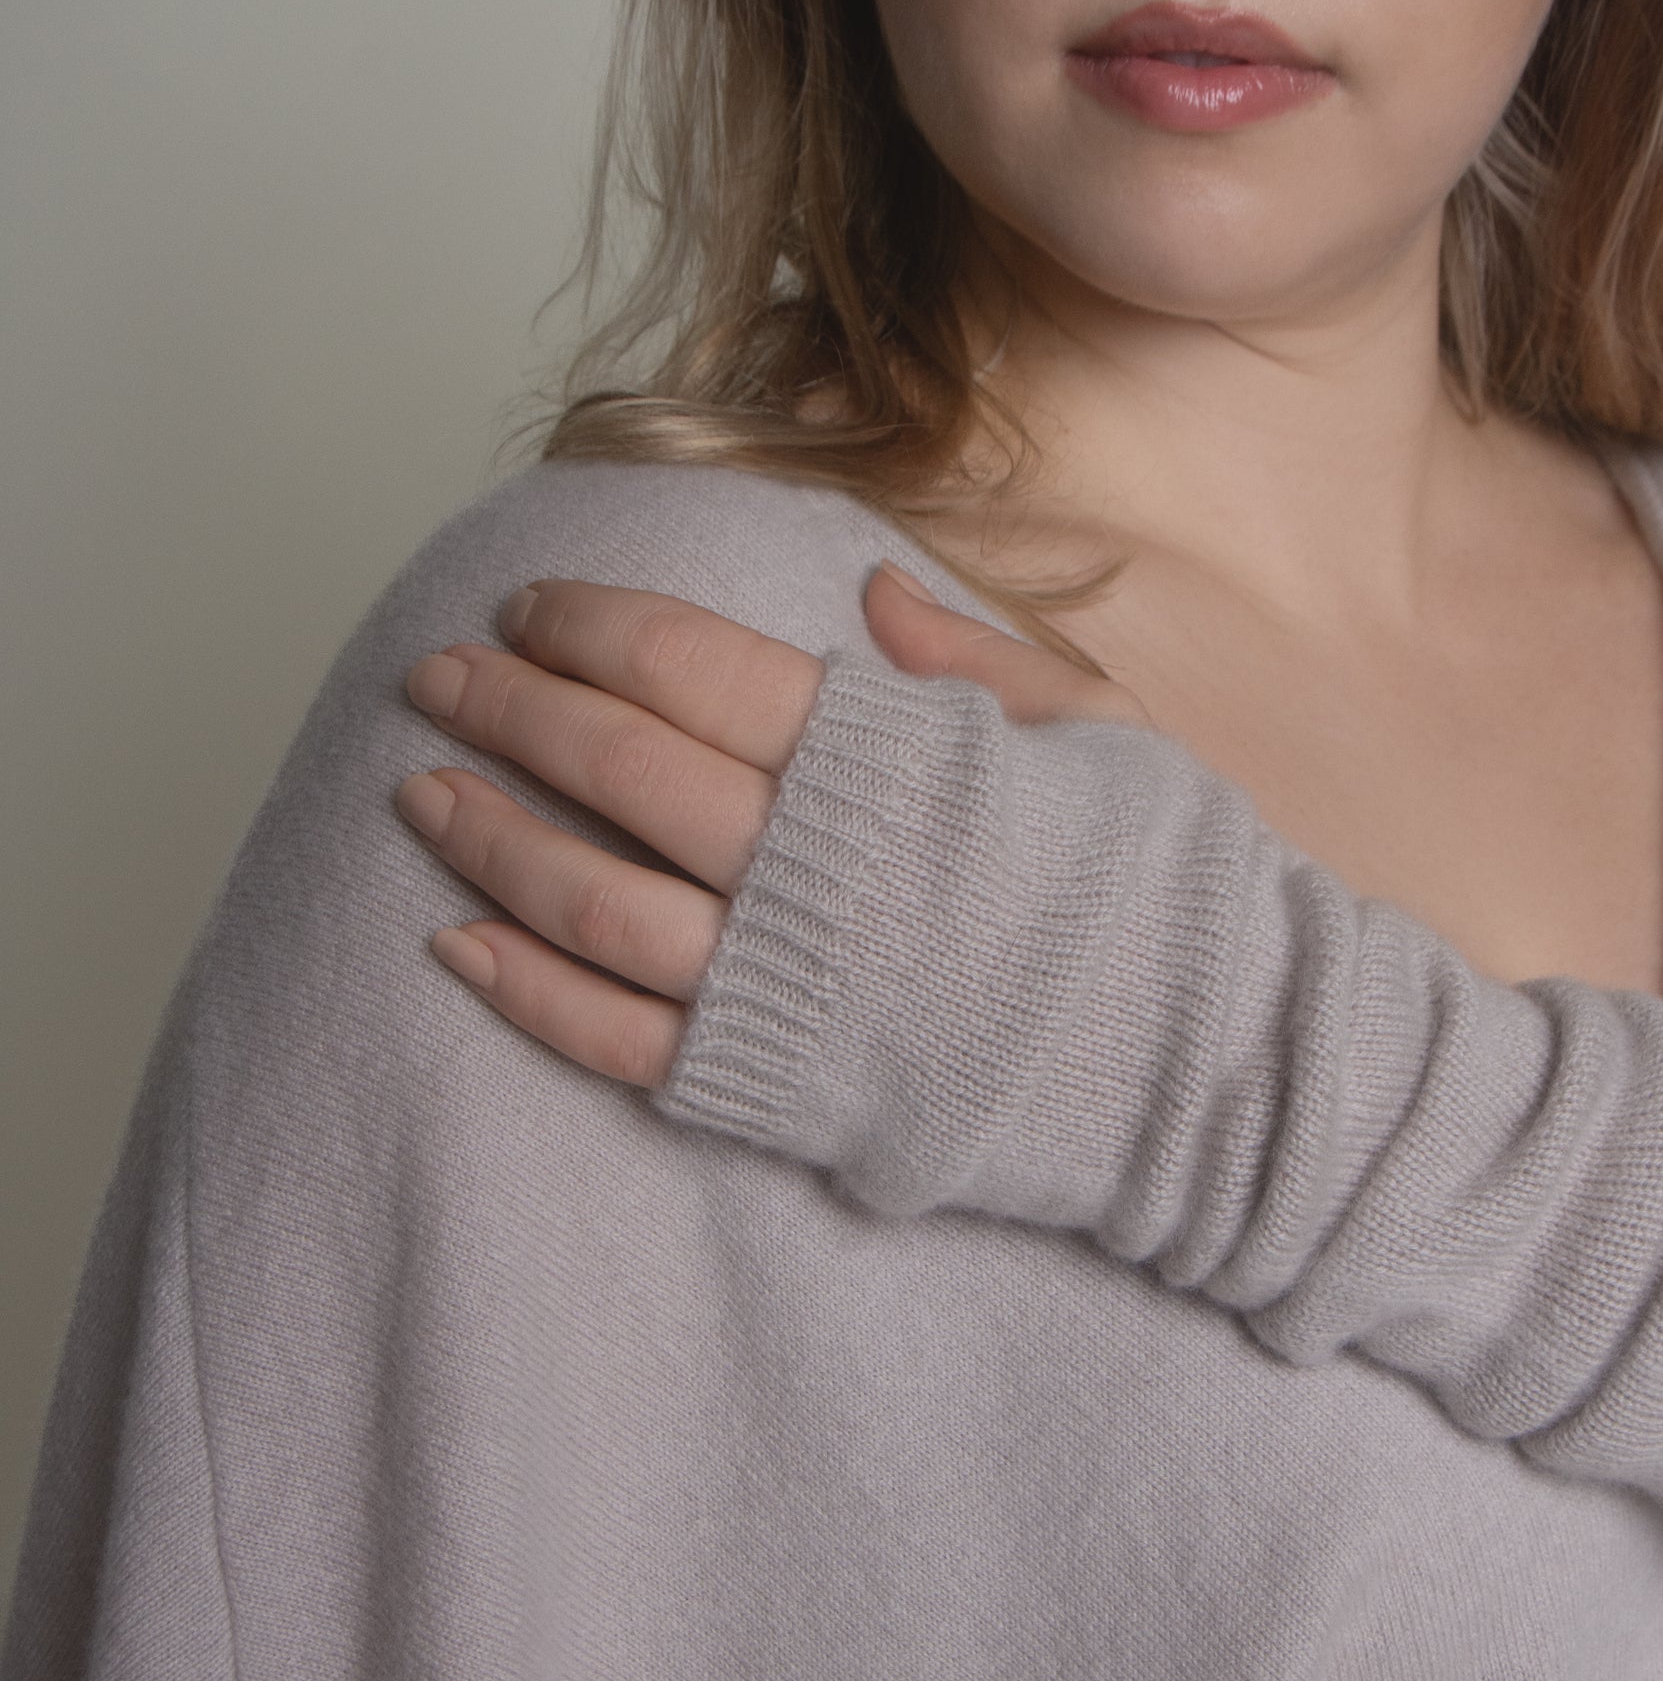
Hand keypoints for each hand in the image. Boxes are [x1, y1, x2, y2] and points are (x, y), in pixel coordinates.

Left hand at [396, 562, 1142, 1086]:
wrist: (1224, 1071)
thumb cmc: (1171, 887)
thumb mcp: (1100, 730)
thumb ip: (973, 660)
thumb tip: (867, 590)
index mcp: (883, 758)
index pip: (687, 666)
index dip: (590, 626)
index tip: (529, 606)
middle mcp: (812, 866)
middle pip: (614, 767)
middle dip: (508, 709)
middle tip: (436, 676)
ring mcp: (786, 987)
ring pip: (587, 900)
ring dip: (491, 839)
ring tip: (420, 794)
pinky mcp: (778, 1089)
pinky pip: (618, 1038)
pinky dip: (527, 991)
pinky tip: (458, 946)